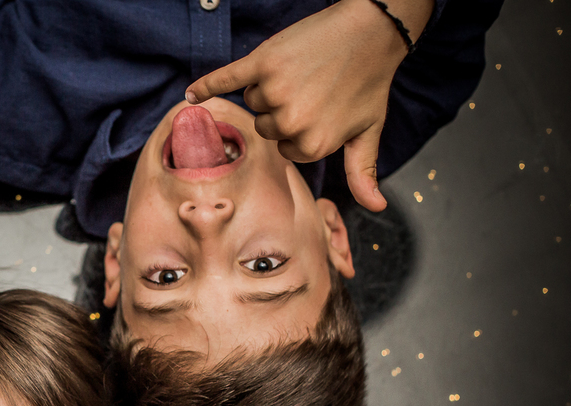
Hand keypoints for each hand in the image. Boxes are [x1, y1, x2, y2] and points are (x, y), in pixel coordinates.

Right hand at [186, 0, 431, 210]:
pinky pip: (226, 79)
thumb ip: (363, 173)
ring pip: (253, 101)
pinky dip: (207, 86)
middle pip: (265, 124)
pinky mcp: (262, 62)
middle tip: (312, 87)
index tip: (319, 107)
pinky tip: (192, 93)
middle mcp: (290, 123)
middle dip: (282, 109)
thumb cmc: (370, 83)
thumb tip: (377, 208)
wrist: (372, 32)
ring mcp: (274, 92)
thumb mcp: (368, 132)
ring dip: (268, 88)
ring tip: (299, 71)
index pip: (283, 145)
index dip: (298, 126)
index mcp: (310, 146)